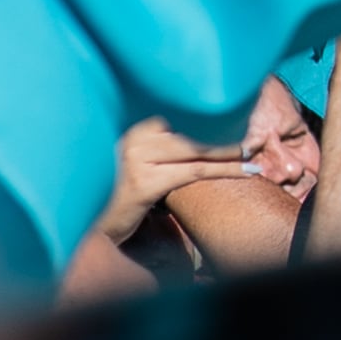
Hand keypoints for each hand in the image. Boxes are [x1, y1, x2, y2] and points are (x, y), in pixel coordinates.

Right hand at [91, 114, 255, 249]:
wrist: (89, 226)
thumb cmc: (113, 193)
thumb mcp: (130, 159)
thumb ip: (154, 142)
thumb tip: (193, 132)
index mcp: (128, 126)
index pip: (176, 113)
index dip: (205, 116)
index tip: (230, 116)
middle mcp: (130, 137)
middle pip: (188, 128)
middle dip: (221, 132)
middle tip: (247, 135)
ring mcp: (135, 158)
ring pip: (195, 149)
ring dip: (228, 152)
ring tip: (250, 154)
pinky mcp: (144, 182)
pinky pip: (194, 172)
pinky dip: (224, 170)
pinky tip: (244, 171)